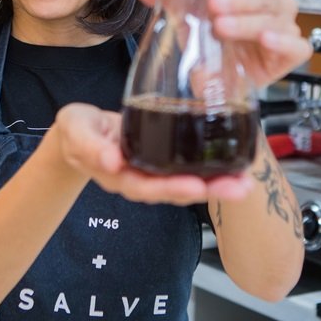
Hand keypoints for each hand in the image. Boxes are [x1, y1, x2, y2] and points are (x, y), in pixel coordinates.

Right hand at [52, 103, 253, 205]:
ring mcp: (153, 171)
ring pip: (187, 182)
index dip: (171, 188)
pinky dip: (213, 169)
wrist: (80, 130)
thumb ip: (90, 145)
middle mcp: (140, 179)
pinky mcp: (164, 159)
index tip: (194, 186)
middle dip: (208, 190)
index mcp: (118, 176)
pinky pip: (189, 169)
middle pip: (176, 190)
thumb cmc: (77, 129)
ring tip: (244, 182)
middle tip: (237, 188)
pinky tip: (236, 166)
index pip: (147, 187)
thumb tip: (111, 161)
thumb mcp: (75, 130)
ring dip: (217, 184)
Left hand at [129, 0, 311, 88]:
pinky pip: (297, 47)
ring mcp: (283, 30)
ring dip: (248, 20)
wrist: (213, 84)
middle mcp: (272, 5)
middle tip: (213, 3)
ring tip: (221, 27)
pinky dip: (283, 42)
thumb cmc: (208, 42)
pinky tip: (265, 40)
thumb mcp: (185, 16)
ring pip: (277, 18)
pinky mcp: (289, 57)